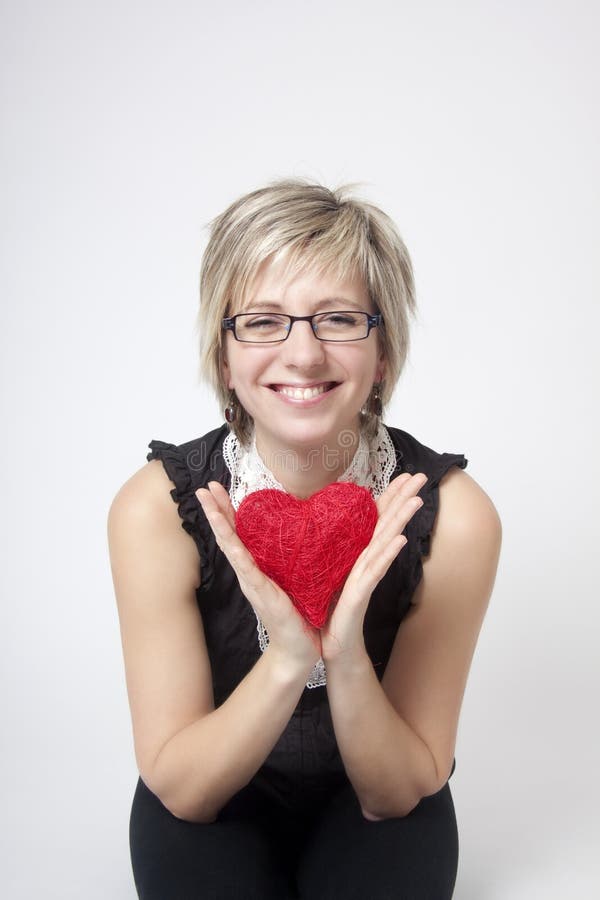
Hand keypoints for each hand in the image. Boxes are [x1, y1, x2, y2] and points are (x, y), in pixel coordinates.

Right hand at [196, 482, 320, 673]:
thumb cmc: (300, 614)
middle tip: (205, 486)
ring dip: (219, 522)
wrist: (300, 649)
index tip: (218, 488)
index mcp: (257, 567)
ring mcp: (252, 582)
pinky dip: (235, 551)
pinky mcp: (261, 594)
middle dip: (216, 509)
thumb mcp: (296, 578)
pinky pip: (246, 568)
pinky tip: (228, 538)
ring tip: (207, 502)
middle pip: (228, 535)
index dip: (227, 510)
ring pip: (231, 546)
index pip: (239, 533)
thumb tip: (302, 534)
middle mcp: (249, 572)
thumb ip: (293, 559)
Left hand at [320, 472, 427, 663]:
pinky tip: (398, 540)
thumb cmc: (327, 613)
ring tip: (417, 500)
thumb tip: (326, 526)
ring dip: (401, 521)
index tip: (404, 474)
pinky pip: (373, 573)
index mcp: (356, 555)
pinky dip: (387, 556)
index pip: (376, 520)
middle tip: (423, 475)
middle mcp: (365, 564)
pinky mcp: (358, 596)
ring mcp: (364, 579)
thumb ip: (332, 550)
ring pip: (385, 544)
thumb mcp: (325, 573)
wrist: (325, 647)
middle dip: (404, 500)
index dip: (390, 497)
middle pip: (387, 525)